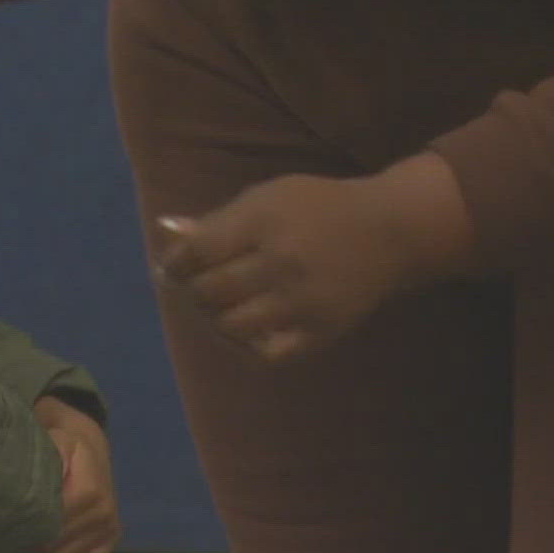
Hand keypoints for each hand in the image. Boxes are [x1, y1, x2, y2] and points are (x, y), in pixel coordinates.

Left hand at [18, 396, 117, 552]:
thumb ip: (40, 457)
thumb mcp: (52, 437)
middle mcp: (104, 516)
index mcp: (90, 491)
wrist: (90, 442)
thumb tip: (18, 481)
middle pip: (59, 552)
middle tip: (4, 552)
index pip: (54, 527)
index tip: (4, 536)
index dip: (28, 535)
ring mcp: (108, 533)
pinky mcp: (107, 545)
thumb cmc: (64, 440)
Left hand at [152, 154, 477, 362]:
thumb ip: (217, 219)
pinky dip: (245, 345)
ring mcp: (302, 302)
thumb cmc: (316, 208)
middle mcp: (282, 263)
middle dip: (192, 291)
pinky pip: (266, 354)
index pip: (198, 252)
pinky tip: (246, 328)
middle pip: (209, 292)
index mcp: (265, 222)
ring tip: (218, 306)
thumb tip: (165, 230)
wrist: (388, 232)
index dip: (175, 263)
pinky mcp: (320, 332)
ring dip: (213, 319)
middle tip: (195, 286)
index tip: (175, 265)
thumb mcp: (267, 197)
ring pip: (230, 327)